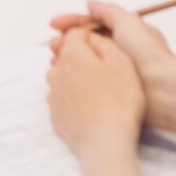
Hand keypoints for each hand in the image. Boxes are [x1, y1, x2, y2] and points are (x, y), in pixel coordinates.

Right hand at [47, 0, 175, 143]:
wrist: (161, 90)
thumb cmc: (148, 55)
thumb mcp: (127, 21)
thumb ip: (107, 11)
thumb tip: (91, 3)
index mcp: (124, 35)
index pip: (92, 24)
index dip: (72, 22)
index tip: (54, 24)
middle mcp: (119, 52)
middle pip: (85, 43)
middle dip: (67, 41)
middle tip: (54, 46)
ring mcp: (114, 71)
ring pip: (84, 61)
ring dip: (68, 59)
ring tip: (56, 61)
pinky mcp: (112, 90)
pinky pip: (87, 80)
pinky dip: (75, 76)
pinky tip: (66, 76)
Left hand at [47, 27, 146, 161]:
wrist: (105, 142)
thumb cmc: (119, 102)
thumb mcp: (122, 62)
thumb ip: (104, 43)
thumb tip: (92, 37)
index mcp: (72, 55)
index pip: (74, 33)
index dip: (91, 36)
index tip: (104, 47)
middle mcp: (56, 72)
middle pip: (68, 56)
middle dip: (84, 59)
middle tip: (107, 73)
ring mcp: (53, 95)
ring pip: (65, 78)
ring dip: (79, 80)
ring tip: (102, 93)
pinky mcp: (56, 115)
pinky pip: (65, 99)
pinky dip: (76, 100)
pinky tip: (93, 109)